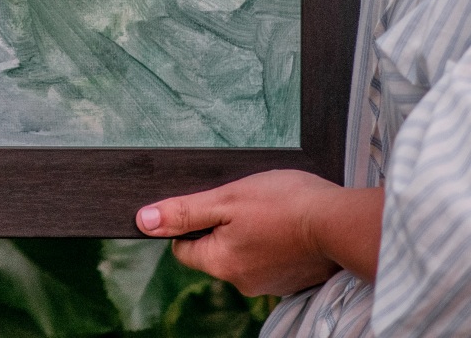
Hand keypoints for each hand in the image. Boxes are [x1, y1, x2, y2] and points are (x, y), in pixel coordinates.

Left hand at [135, 169, 384, 296]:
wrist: (342, 220)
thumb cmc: (283, 204)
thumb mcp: (225, 199)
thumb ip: (184, 212)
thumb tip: (143, 221)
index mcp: (221, 265)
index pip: (183, 249)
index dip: (190, 224)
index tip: (210, 206)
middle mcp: (244, 283)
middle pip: (213, 252)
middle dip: (222, 227)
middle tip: (244, 204)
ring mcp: (272, 285)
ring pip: (242, 255)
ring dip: (248, 234)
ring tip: (268, 213)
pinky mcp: (295, 280)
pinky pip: (269, 259)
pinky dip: (272, 243)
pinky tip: (285, 225)